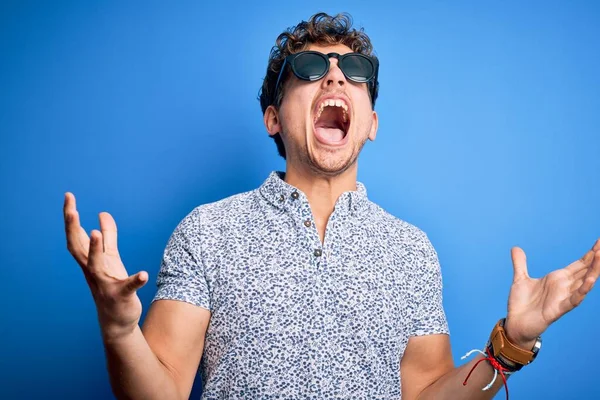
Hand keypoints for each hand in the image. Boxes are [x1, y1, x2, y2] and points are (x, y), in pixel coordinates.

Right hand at [64, 192, 148, 339]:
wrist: (117, 320)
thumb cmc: (112, 285)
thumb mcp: (111, 257)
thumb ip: (109, 236)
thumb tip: (103, 213)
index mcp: (90, 260)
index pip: (76, 235)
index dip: (71, 217)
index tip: (68, 196)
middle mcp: (93, 271)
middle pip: (78, 247)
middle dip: (73, 228)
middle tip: (71, 209)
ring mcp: (105, 284)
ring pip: (96, 266)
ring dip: (95, 249)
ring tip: (96, 233)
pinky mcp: (121, 296)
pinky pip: (128, 288)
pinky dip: (136, 281)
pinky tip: (143, 274)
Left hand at [504, 239, 599, 347]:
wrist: (515, 323)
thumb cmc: (521, 303)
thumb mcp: (520, 279)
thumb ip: (520, 263)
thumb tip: (516, 248)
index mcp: (557, 278)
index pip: (579, 264)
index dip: (590, 254)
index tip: (599, 242)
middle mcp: (564, 287)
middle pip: (585, 271)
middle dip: (595, 259)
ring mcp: (563, 298)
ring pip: (583, 283)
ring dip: (593, 271)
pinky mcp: (558, 309)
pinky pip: (573, 299)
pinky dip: (582, 290)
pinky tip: (590, 281)